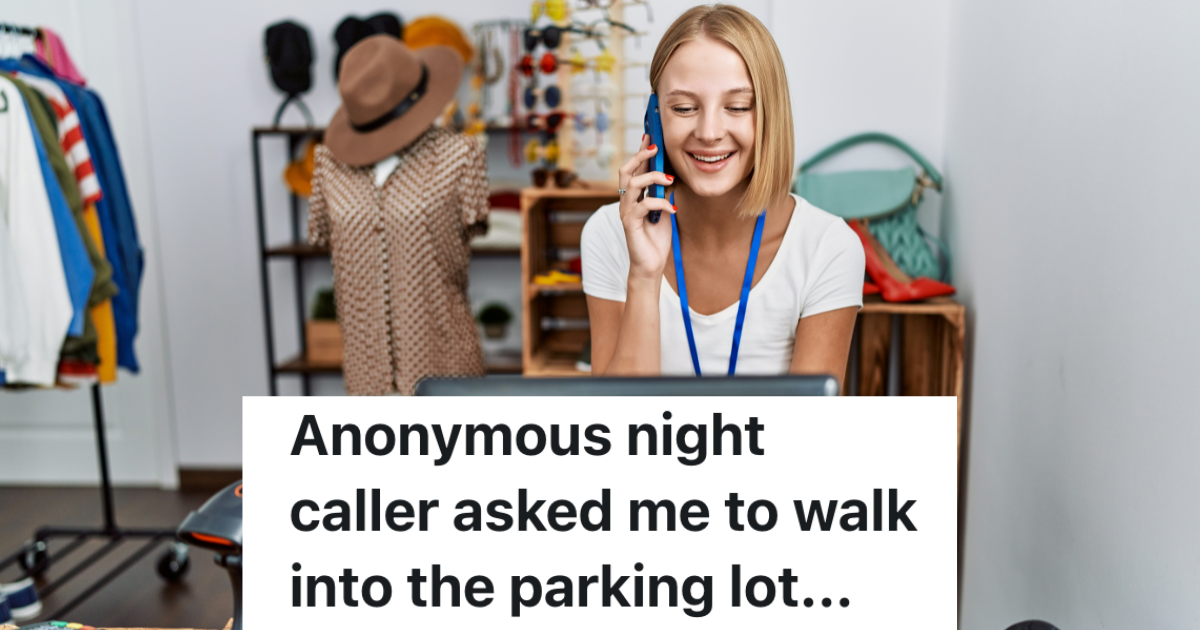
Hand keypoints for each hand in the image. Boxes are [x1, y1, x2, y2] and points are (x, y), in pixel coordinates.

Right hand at [618, 133, 675, 279]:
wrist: (651, 264)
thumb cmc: (656, 237)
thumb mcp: (664, 210)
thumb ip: (663, 193)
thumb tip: (670, 175)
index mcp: (634, 196)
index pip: (634, 169)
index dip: (640, 152)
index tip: (650, 136)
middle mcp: (626, 201)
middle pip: (626, 171)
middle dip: (639, 157)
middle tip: (654, 148)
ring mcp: (626, 212)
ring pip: (632, 184)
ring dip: (653, 177)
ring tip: (669, 179)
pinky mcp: (630, 224)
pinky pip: (643, 205)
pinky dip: (660, 203)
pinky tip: (672, 208)